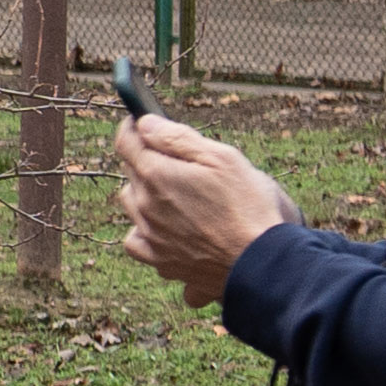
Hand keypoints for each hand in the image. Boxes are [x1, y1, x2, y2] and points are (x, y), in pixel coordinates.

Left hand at [113, 113, 294, 306]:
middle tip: (177, 161)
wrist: (260, 261)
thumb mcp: (222, 157)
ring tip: (175, 194)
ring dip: (145, 195)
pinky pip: (138, 243)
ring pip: (132, 207)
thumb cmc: (248, 205)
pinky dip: (146, 233)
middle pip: (131, 174)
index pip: (125, 143)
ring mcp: (150, 236)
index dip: (132, 128)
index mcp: (156, 176)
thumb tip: (145, 124)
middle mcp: (145, 206)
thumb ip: (177, 137)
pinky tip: (164, 229)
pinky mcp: (161, 261)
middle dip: (148, 161)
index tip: (141, 123)